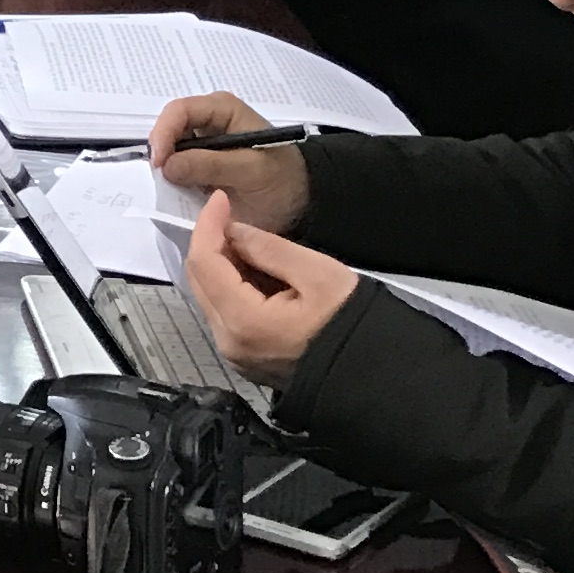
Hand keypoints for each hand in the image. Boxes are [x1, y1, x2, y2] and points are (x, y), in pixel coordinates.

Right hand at [147, 91, 310, 231]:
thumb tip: (167, 165)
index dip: (164, 133)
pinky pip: (177, 168)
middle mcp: (208, 121)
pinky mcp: (200, 165)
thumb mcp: (251, 171)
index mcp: (222, 109)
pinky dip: (174, 180)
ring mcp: (203, 143)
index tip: (159, 164)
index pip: (180, 110)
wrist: (300, 204)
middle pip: (170, 128)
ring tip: (170, 188)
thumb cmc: (282, 180)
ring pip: (170, 149)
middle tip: (162, 180)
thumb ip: (210, 165)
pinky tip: (178, 193)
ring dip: (167, 168)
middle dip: (162, 151)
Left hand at [183, 192, 355, 378]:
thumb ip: (269, 248)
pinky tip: (257, 271)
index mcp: (243, 322)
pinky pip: (226, 314)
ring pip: (210, 297)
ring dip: (223, 265)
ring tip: (251, 242)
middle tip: (233, 217)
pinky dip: (233, 287)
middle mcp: (229, 343)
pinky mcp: (247, 359)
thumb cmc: (351, 324)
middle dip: (211, 243)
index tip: (220, 198)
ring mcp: (236, 355)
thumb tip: (234, 231)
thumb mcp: (317, 275)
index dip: (208, 225)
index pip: (204, 263)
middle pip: (200, 281)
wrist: (374, 375)